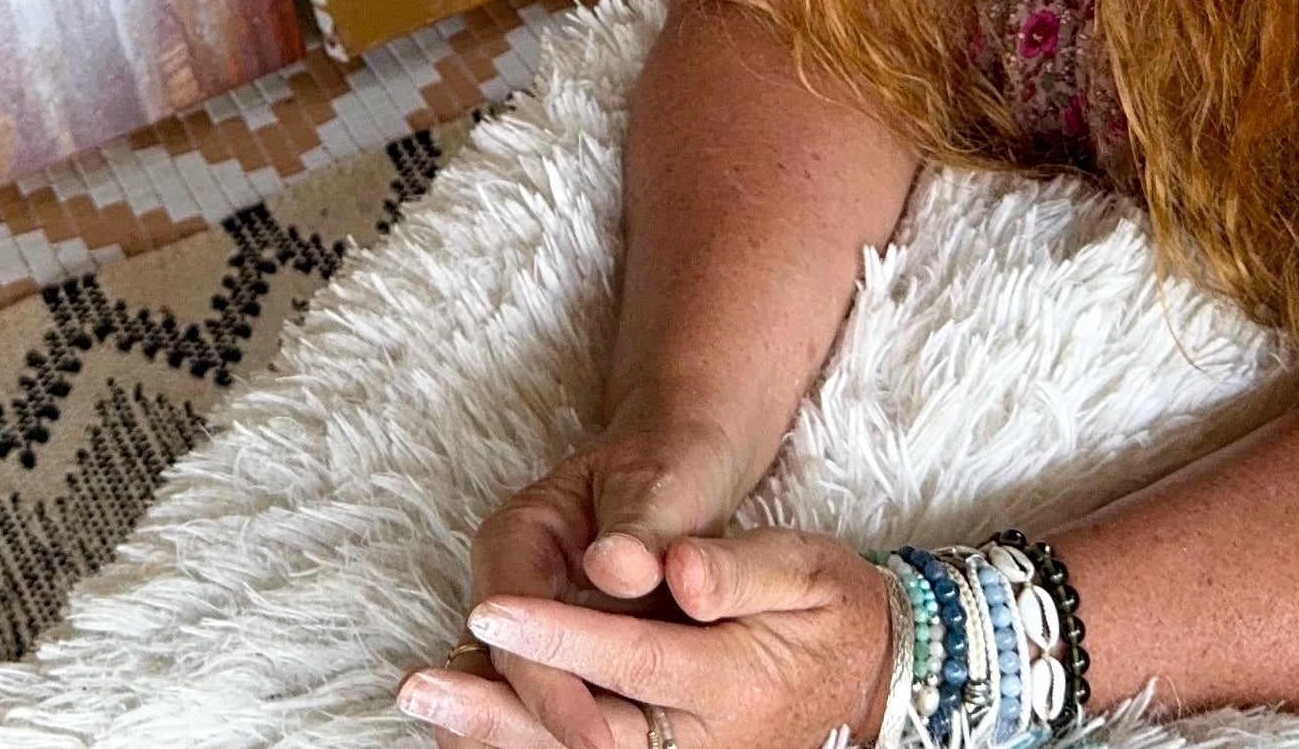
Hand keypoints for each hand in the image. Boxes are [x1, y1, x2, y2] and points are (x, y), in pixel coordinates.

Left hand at [397, 529, 893, 748]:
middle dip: (500, 710)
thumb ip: (737, 569)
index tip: (490, 612)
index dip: (556, 637)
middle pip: (587, 732)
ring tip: (430, 711)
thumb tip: (679, 571)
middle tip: (422, 688)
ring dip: (505, 737)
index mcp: (731, 680)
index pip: (628, 660)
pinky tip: (480, 730)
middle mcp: (702, 741)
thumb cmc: (831, 605)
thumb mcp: (803, 567)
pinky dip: (538, 742)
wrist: (876, 671)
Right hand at [404, 419, 747, 748]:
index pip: (516, 625)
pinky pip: (560, 698)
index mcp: (519, 538)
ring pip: (523, 695)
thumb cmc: (669, 470)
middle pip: (508, 671)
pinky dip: (571, 729)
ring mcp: (536, 625)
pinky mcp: (566, 653)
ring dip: (544, 737)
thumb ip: (640, 529)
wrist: (678, 461)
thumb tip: (615, 567)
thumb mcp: (660, 486)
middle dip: (537, 726)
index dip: (551, 686)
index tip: (594, 733)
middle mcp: (514, 587)